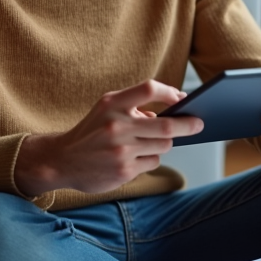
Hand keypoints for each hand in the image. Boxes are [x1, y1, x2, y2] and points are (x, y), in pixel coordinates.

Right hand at [15, 80, 202, 195]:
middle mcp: (116, 125)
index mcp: (111, 104)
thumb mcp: (106, 110)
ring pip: (163, 146)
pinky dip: (150, 159)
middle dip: (188, 124)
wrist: (61, 161)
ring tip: (149, 142)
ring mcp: (120, 150)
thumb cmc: (91, 131)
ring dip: (163, 144)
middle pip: (166, 125)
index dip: (170, 92)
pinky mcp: (123, 171)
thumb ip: (135, 107)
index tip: (183, 98)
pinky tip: (135, 158)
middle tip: (199, 123)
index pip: (149, 89)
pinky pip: (153, 162)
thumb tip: (172, 110)